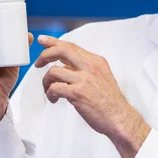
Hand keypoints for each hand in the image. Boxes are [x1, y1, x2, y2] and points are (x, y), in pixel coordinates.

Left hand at [35, 35, 149, 157]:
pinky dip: (50, 94)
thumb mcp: (101, 77)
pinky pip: (54, 88)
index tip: (43, 40)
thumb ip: (85, 69)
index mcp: (96, 61)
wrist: (119, 118)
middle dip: (45, 55)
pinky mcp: (78, 93)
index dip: (54, 42)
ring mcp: (84, 79)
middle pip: (61, 50)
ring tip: (49, 90)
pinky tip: (54, 99)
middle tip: (38, 64)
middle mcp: (90, 67)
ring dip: (46, 81)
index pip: (71, 46)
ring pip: (53, 71)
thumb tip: (65, 67)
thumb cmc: (109, 101)